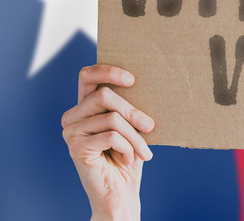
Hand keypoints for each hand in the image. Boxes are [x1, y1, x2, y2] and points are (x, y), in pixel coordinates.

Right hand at [62, 65, 154, 220]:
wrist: (121, 193)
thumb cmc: (129, 156)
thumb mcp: (132, 126)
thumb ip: (128, 106)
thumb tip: (145, 85)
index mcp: (84, 106)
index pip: (87, 75)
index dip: (109, 71)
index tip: (132, 80)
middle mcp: (72, 117)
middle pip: (104, 95)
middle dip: (133, 112)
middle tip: (150, 126)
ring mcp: (71, 132)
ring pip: (112, 118)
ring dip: (135, 136)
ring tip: (143, 151)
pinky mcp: (76, 148)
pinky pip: (111, 136)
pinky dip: (128, 148)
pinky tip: (129, 159)